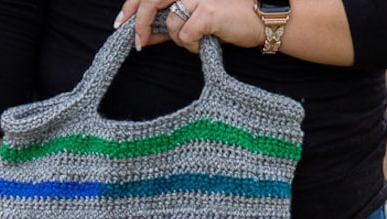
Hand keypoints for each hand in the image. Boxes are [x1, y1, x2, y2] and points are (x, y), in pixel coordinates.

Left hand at [116, 0, 264, 53]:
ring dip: (177, 39)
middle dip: (140, 25)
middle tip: (138, 44)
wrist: (265, 19)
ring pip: (170, 23)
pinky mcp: (208, 11)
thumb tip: (144, 35)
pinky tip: (204, 43)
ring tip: (194, 41)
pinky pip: (185, 35)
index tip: (122, 23)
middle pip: (151, 0)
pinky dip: (190, 45)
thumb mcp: (194, 18)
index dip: (132, 6)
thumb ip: (169, 23)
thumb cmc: (230, 19)